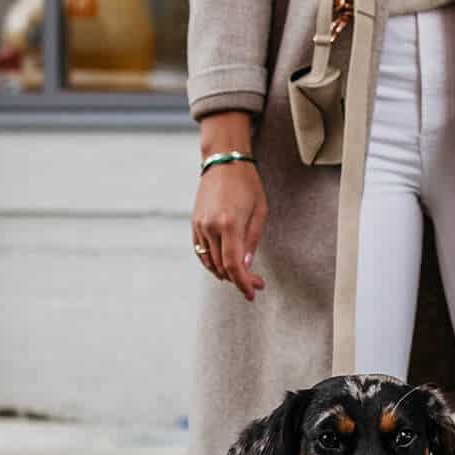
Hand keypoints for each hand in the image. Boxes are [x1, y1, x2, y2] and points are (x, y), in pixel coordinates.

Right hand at [192, 112, 266, 301]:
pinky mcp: (194, 223)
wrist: (223, 161)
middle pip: (222, 267)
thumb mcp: (259, 211)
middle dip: (239, 280)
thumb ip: (252, 241)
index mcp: (229, 224)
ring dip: (225, 273)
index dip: (243, 283)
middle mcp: (210, 227)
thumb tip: (246, 267)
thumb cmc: (248, 184)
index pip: (234, 265)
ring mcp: (199, 226)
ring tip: (242, 275)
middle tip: (256, 283)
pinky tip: (225, 266)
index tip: (252, 293)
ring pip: (210, 262)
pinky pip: (201, 252)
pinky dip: (212, 263)